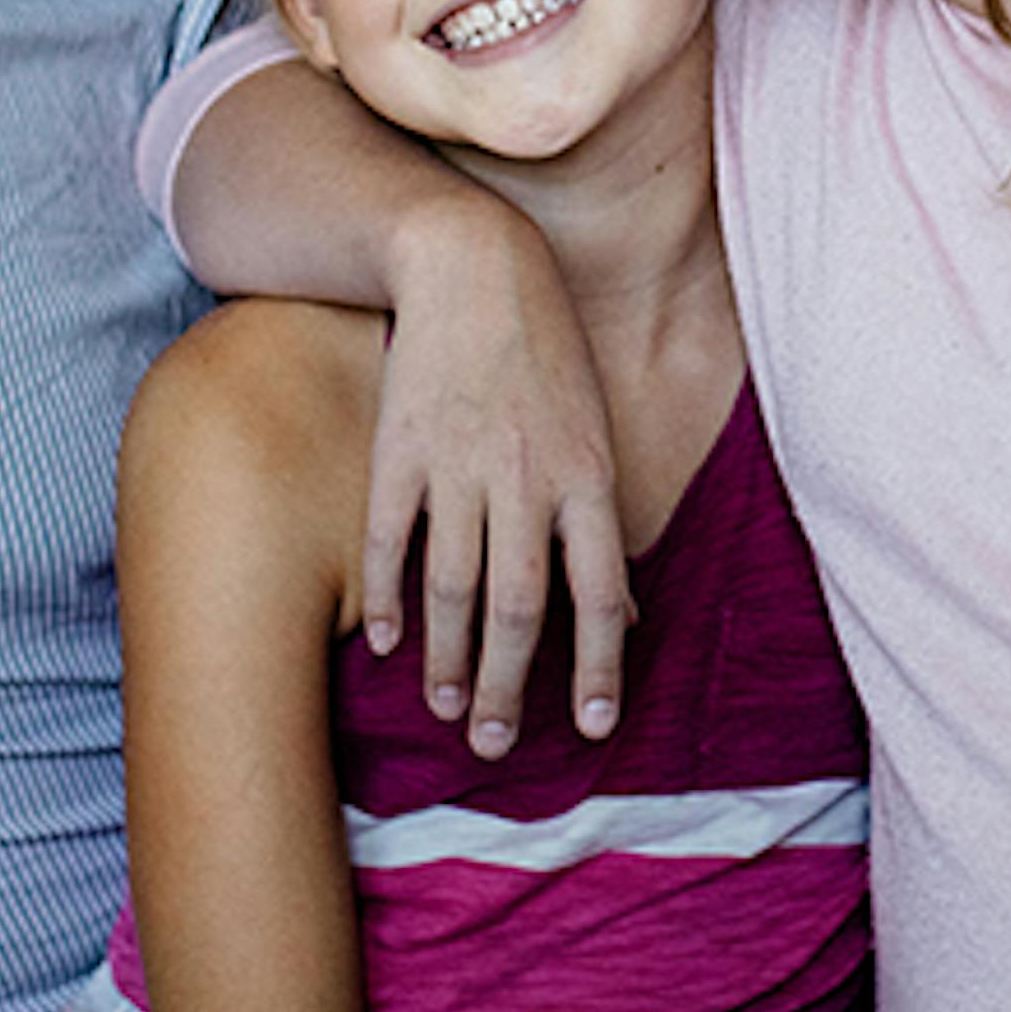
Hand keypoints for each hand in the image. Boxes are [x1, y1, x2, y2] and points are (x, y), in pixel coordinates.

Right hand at [360, 199, 631, 756]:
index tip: (596, 727)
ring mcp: (458, 465)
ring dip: (447, 659)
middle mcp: (526, 478)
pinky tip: (385, 642)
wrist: (472, 265)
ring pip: (452, 587)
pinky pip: (391, 540)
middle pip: (519, 607)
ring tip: (446, 709)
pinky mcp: (400, 449)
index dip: (601, 667)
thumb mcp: (595, 429)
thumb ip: (602, 521)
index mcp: (587, 475)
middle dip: (510, 686)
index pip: (601, 593)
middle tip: (496, 745)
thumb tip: (626, 612)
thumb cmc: (546, 353)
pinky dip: (387, 597)